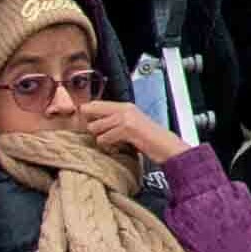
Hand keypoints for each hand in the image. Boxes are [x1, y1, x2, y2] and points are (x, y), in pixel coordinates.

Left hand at [59, 96, 190, 166]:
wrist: (167, 147)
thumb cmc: (151, 140)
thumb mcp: (133, 125)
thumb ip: (116, 121)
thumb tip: (93, 124)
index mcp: (126, 106)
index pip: (97, 103)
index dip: (87, 111)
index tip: (83, 120)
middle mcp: (124, 109)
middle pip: (92, 112)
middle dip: (91, 126)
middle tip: (100, 136)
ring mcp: (125, 118)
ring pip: (96, 126)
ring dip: (100, 137)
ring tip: (111, 143)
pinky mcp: (126, 129)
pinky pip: (105, 137)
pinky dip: (107, 145)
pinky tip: (116, 148)